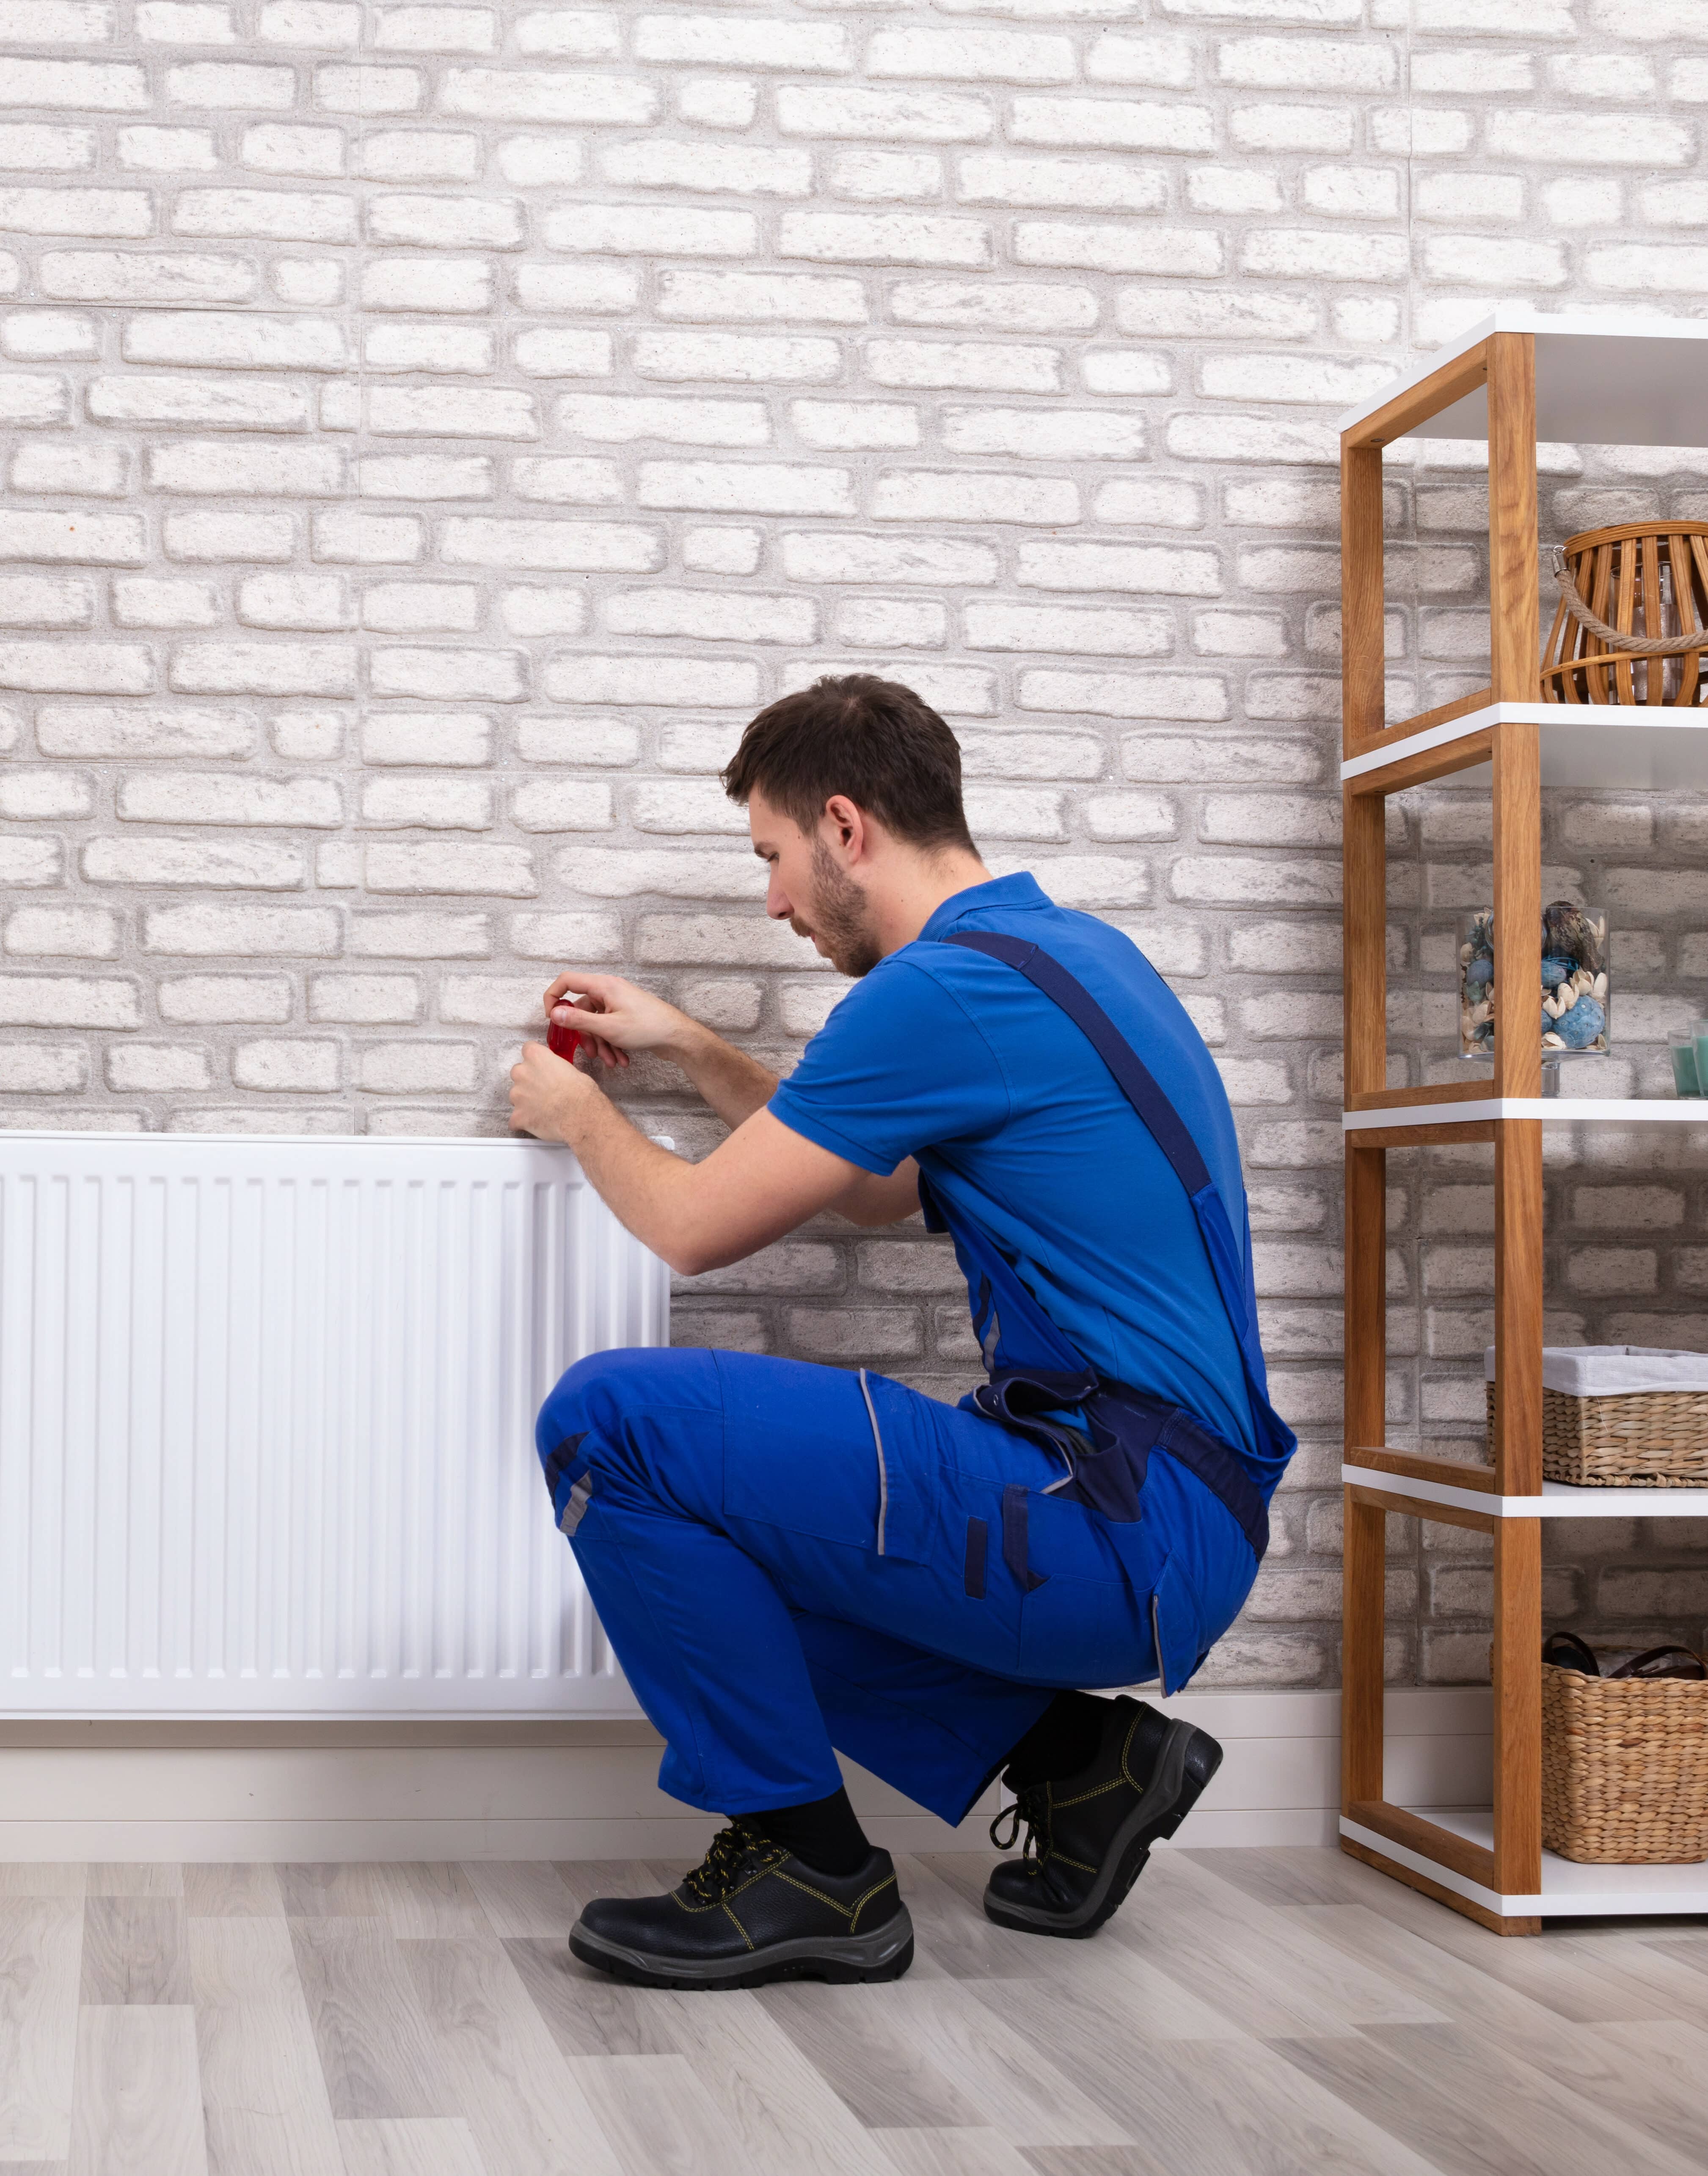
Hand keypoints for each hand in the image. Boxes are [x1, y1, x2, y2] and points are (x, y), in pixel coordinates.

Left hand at [509, 1040, 592, 1141]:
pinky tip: (537, 1123)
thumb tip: (556, 1077)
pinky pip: (515, 1119)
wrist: (579, 1115)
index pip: (528, 1049)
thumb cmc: (581, 1091)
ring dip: (526, 1102)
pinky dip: (523, 1121)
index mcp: (536, 1057)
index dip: (536, 1059)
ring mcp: (517, 1095)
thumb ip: (555, 1069)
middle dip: (528, 1081)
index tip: (542, 1066)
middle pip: (518, 1073)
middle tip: (543, 1090)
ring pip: (516, 1096)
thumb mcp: (572, 1070)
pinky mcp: (517, 1116)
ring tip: (543, 1110)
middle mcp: (521, 1073)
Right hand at [540, 971, 692, 1071]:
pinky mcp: (626, 1015)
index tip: (552, 1019)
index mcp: (603, 985)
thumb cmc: (647, 1027)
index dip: (553, 997)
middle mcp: (609, 990)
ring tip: (611, 1062)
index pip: (567, 980)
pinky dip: (611, 1043)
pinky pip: (609, 1027)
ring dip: (600, 1044)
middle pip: (582, 1008)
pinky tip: (621, 1060)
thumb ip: (578, 1020)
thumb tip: (554, 1013)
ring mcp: (618, 1003)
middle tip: (590, 1053)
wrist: (678, 1037)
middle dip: (585, 1034)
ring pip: (596, 1022)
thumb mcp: (608, 1027)